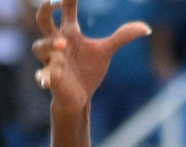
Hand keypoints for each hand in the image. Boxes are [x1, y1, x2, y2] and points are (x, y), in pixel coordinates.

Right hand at [32, 0, 150, 117]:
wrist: (80, 98)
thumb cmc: (88, 70)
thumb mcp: (106, 51)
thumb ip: (122, 37)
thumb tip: (146, 28)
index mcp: (69, 31)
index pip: (67, 8)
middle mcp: (56, 41)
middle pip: (43, 19)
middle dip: (46, 9)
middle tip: (54, 1)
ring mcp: (52, 59)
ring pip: (40, 46)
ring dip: (49, 44)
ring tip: (62, 44)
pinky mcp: (51, 77)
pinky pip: (43, 75)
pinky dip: (43, 77)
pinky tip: (45, 81)